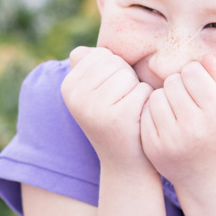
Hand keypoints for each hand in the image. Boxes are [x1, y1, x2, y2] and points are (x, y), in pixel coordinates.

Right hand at [62, 47, 151, 168]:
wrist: (126, 164)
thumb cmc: (114, 120)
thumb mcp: (94, 94)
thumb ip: (87, 69)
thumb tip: (79, 52)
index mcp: (68, 87)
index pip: (101, 55)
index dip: (114, 71)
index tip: (110, 95)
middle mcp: (76, 97)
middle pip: (115, 63)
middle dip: (126, 79)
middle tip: (121, 105)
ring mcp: (95, 108)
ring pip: (129, 75)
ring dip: (136, 90)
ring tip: (128, 111)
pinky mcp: (118, 117)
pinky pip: (143, 90)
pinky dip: (147, 101)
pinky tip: (138, 119)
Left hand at [140, 59, 215, 188]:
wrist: (207, 175)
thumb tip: (205, 56)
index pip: (192, 72)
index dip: (193, 74)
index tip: (196, 85)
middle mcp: (194, 127)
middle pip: (172, 82)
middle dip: (177, 85)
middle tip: (184, 97)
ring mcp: (171, 139)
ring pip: (156, 96)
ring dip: (163, 98)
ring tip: (174, 108)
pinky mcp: (153, 147)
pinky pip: (145, 113)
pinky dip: (152, 113)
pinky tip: (164, 121)